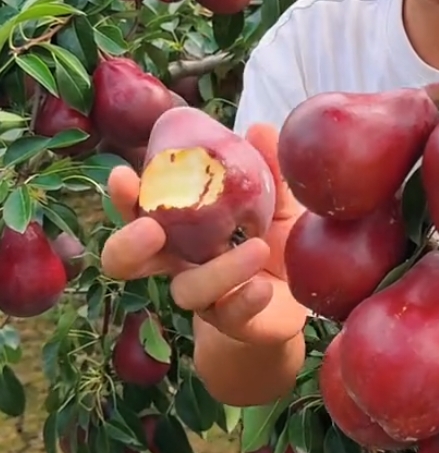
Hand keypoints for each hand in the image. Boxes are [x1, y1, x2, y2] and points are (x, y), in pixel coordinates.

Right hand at [100, 123, 306, 346]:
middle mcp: (181, 264)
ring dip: (219, 270)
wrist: (299, 299)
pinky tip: (262, 288)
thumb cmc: (276, 240)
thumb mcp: (276, 201)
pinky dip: (243, 301)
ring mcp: (204, 298)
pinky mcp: (234, 323)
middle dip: (127, 246)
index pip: (140, 211)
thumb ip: (267, 170)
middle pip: (127, 263)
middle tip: (150, 229)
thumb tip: (259, 129)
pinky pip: (229, 317)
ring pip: (187, 291)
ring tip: (258, 246)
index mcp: (180, 229)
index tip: (123, 175)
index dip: (124, 198)